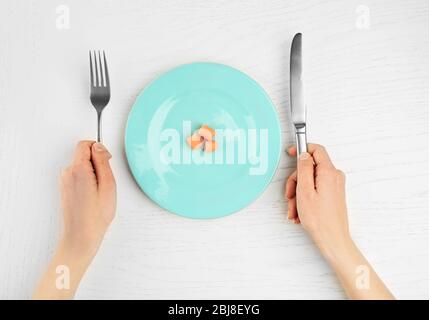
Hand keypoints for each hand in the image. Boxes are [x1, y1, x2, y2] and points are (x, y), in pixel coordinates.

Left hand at [60, 141, 115, 256]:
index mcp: (78, 169)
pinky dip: (88, 180)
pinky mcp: (65, 188)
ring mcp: (65, 181)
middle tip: (105, 182)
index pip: (86, 145)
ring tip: (99, 192)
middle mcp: (68, 173)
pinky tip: (93, 195)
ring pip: (82, 165)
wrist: (81, 236)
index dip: (99, 150)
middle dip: (97, 163)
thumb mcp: (108, 185)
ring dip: (93, 173)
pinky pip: (79, 175)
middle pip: (84, 154)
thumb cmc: (95, 216)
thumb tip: (99, 147)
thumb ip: (103, 162)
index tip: (107, 162)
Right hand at [285, 144, 348, 256]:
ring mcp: (334, 186)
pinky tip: (300, 212)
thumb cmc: (319, 219)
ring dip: (298, 194)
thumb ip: (304, 169)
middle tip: (290, 196)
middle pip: (309, 168)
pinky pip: (315, 190)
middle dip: (295, 182)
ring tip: (295, 210)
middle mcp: (334, 177)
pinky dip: (305, 199)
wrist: (332, 239)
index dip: (302, 149)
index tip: (291, 153)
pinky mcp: (332, 194)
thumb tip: (303, 155)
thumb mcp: (304, 190)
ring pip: (310, 181)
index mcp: (328, 172)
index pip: (316, 150)